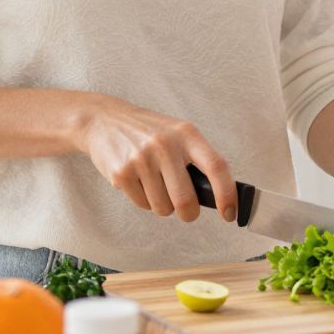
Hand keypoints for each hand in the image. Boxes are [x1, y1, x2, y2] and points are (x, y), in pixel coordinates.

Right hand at [74, 96, 236, 222]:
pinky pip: (142, 205)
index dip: (227, 193)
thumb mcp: (177, 133)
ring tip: (155, 184)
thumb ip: (196, 159)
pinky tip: (139, 181)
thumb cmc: (149, 132)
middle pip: (186, 200)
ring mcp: (141, 159)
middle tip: (186, 211)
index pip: (216, 166)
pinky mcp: (121, 173)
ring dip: (162, 205)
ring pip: (163, 207)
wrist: (104, 120)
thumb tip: (218, 195)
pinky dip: (144, 201)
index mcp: (187, 134)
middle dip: (189, 213)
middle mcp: (165, 145)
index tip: (230, 213)